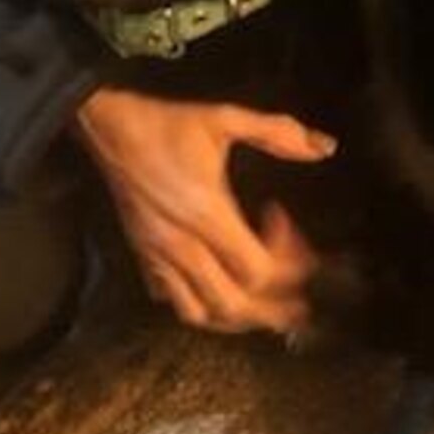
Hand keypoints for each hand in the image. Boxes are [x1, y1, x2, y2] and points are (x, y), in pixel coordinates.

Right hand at [73, 87, 333, 333]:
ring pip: (202, 314)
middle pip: (235, 305)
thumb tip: (324, 148)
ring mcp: (159, 258)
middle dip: (274, 309)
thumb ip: (277, 132)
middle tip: (301, 300)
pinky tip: (220, 290)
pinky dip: (203, 308)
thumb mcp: (225, 117)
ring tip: (267, 306)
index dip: (287, 261)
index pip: (256, 270)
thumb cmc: (168, 125)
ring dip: (240, 316)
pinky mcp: (144, 260)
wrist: (109, 129)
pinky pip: (174, 302)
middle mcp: (181, 245)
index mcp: (206, 213)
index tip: (286, 222)